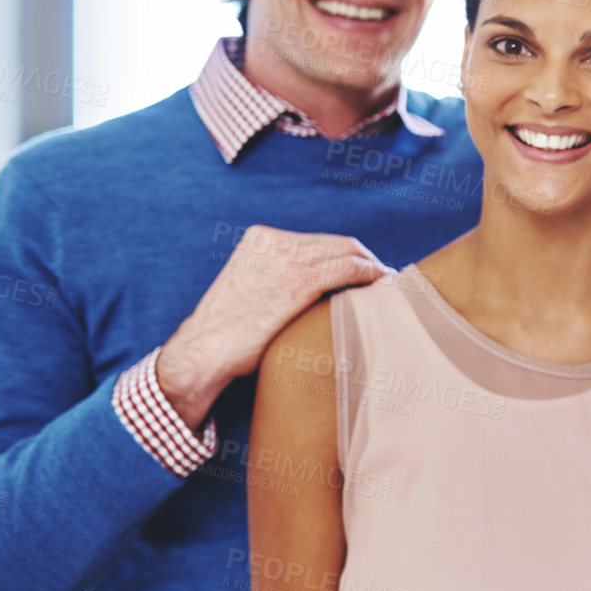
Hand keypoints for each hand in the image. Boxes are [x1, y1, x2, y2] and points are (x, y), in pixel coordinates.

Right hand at [157, 226, 390, 427]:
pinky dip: (371, 274)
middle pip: (337, 243)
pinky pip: (349, 269)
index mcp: (260, 238)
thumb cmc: (227, 330)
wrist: (204, 351)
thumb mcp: (250, 286)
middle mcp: (275, 242)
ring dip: (372, 266)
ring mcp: (287, 260)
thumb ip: (277, 275)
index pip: (318, 240)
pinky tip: (382, 285)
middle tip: (382, 277)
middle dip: (363, 258)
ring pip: (347, 252)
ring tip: (387, 283)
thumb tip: (317, 283)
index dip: (346, 254)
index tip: (364, 269)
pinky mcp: (299, 282)